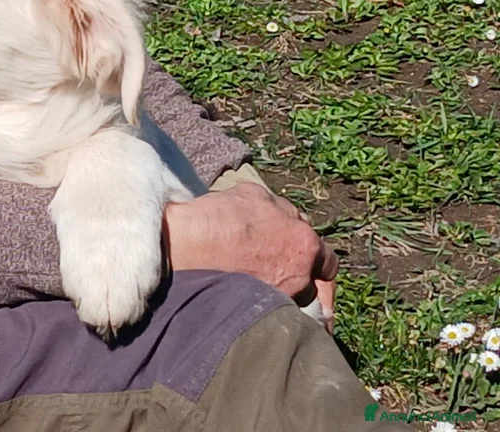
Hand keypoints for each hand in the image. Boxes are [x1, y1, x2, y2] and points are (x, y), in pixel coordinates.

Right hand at [162, 182, 337, 331]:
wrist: (184, 247)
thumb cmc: (218, 218)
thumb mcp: (254, 195)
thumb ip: (281, 210)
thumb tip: (288, 217)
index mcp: (304, 244)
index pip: (328, 261)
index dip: (315, 260)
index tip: (304, 262)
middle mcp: (299, 277)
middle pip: (311, 286)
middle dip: (300, 282)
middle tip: (282, 279)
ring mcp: (278, 300)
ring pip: (291, 305)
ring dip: (282, 298)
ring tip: (262, 292)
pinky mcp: (256, 316)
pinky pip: (271, 317)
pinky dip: (264, 313)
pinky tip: (250, 307)